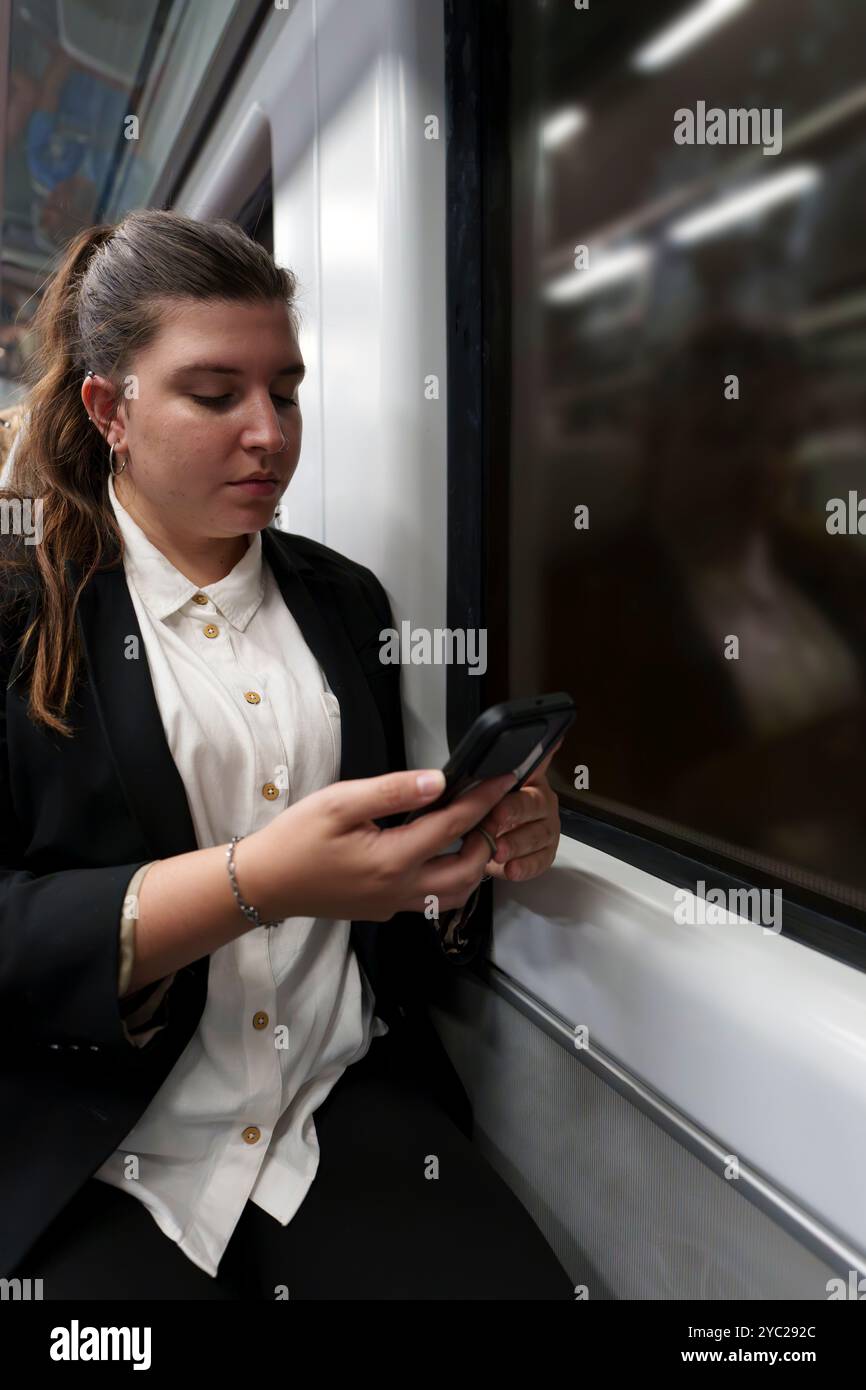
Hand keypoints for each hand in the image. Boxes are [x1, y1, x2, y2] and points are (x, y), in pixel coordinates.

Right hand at [238, 767, 517, 922]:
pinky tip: (440, 854)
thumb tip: (438, 782)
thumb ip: (393, 792)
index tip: (505, 779)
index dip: (483, 800)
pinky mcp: (383, 910)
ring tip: (473, 832)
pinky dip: (450, 879)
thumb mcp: (340, 803)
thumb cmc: (296, 839)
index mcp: (393, 860)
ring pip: (455, 894)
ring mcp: (393, 905)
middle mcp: (401, 889)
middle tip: (491, 808)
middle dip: (488, 839)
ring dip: (473, 865)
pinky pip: (431, 900)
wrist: (264, 884)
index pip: (453, 827)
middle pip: (468, 871)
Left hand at [475, 739, 562, 883]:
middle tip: (496, 818)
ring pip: (538, 835)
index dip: (524, 770)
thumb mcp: (486, 787)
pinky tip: (511, 869)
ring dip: (517, 843)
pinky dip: (525, 867)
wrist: (491, 839)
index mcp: (530, 779)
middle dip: (515, 812)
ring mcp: (547, 829)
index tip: (505, 784)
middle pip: (534, 804)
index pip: (535, 768)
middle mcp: (543, 802)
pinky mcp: (546, 854)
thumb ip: (496, 768)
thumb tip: (516, 746)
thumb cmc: (490, 810)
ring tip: (499, 851)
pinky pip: (540, 860)